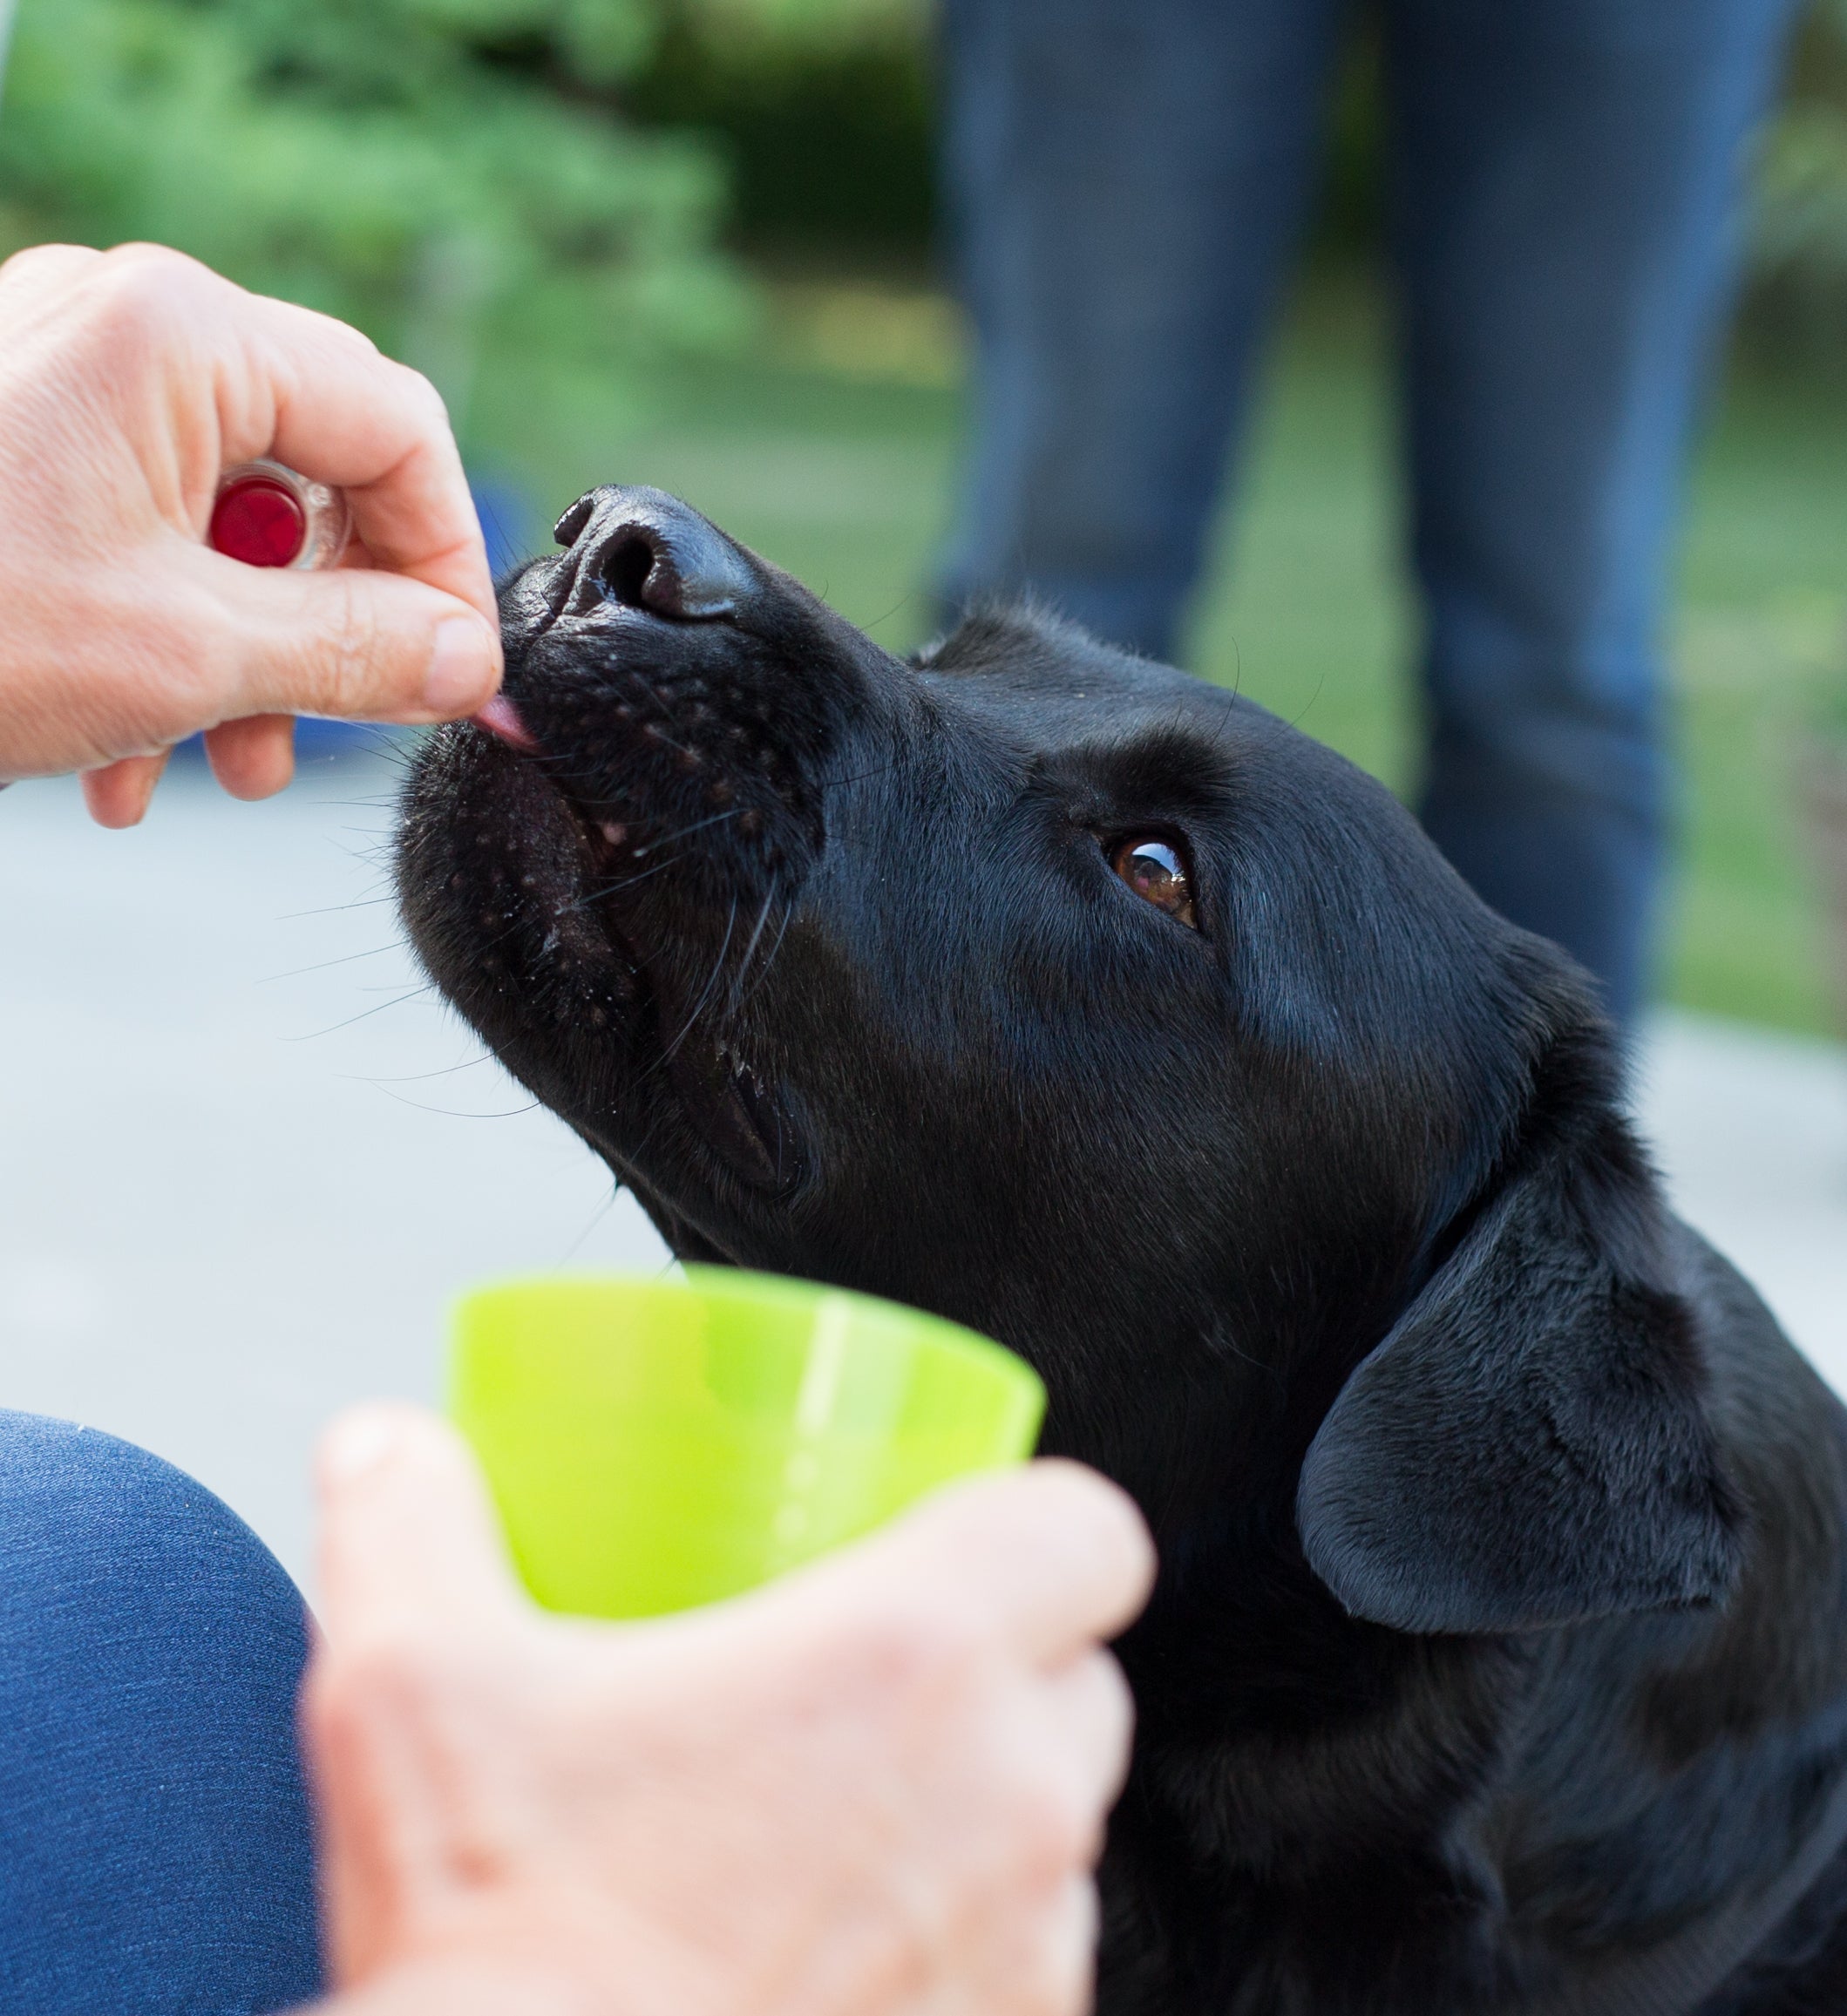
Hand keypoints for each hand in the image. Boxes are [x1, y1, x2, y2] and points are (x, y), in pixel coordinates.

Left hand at [0, 242, 500, 825]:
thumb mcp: (184, 655)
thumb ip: (356, 652)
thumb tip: (465, 662)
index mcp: (180, 336)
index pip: (396, 428)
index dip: (445, 562)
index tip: (450, 671)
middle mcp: (123, 331)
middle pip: (316, 476)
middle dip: (332, 627)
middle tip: (336, 726)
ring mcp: (61, 381)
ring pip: (229, 522)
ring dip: (248, 658)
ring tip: (222, 761)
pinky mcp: (18, 444)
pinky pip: (143, 532)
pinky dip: (164, 643)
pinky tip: (131, 751)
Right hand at [303, 1406, 1153, 2015]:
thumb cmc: (506, 1956)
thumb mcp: (412, 1692)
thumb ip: (406, 1524)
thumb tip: (383, 1444)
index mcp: (911, 1663)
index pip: (1090, 1531)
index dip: (1037, 1523)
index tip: (959, 1540)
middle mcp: (1008, 1803)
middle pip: (1081, 1680)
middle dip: (998, 1673)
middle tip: (864, 1692)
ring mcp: (1026, 1953)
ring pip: (1061, 1835)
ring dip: (982, 1822)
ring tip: (840, 1838)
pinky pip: (1031, 1972)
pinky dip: (962, 1955)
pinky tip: (836, 1961)